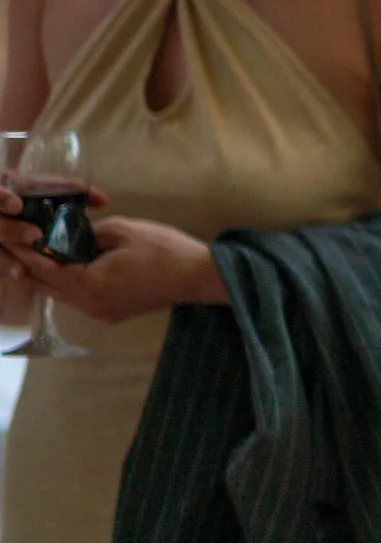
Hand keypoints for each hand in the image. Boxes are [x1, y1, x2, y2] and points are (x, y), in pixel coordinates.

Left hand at [1, 211, 224, 325]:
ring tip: (29, 256)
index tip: (10, 237)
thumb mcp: (123, 230)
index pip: (44, 268)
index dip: (24, 251)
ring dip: (45, 276)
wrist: (200, 276)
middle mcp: (89, 304)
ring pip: (60, 294)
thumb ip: (87, 233)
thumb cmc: (165, 250)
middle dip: (27, 265)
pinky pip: (78, 298)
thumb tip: (67, 235)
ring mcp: (101, 312)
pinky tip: (63, 267)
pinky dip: (65, 283)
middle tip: (11, 245)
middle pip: (46, 286)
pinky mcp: (112, 313)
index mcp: (89, 284)